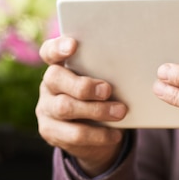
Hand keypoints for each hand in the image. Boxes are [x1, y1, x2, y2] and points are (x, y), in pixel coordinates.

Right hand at [36, 36, 128, 176]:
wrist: (94, 134)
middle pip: (55, 78)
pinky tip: (116, 134)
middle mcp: (49, 85)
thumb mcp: (104, 81)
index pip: (49, 51)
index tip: (73, 45)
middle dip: (83, 84)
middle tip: (107, 90)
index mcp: (60, 66)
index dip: (58, 47)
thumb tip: (132, 67)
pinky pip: (73, 134)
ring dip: (96, 110)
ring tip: (120, 112)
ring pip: (64, 107)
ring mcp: (46, 108)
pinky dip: (98, 134)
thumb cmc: (102, 97)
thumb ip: (107, 73)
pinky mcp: (50, 131)